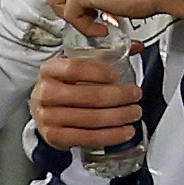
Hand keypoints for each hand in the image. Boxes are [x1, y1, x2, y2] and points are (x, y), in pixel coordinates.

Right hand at [28, 52, 142, 148]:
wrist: (45, 113)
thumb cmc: (64, 88)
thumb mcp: (76, 70)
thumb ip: (105, 57)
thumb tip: (138, 47)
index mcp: (50, 70)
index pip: (75, 68)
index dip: (100, 72)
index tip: (117, 76)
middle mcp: (45, 92)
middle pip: (89, 95)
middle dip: (119, 96)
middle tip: (135, 95)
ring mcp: (48, 117)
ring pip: (91, 119)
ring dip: (119, 117)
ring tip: (134, 113)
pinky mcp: (55, 136)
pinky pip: (88, 137)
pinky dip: (111, 136)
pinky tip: (125, 131)